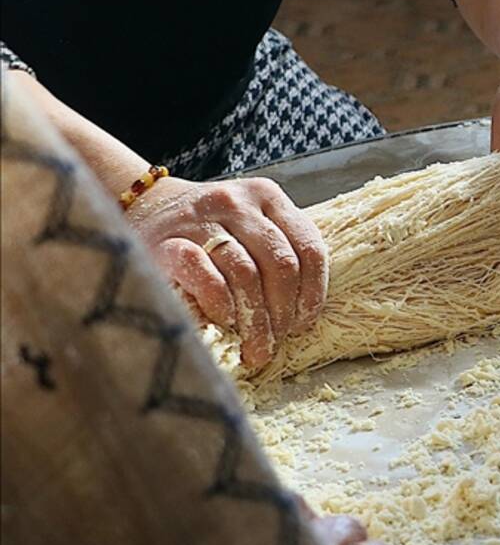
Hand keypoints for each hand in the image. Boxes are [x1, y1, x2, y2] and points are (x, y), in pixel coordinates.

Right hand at [128, 176, 328, 369]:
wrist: (142, 210)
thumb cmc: (207, 232)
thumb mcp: (250, 229)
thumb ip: (277, 255)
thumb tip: (301, 318)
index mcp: (267, 197)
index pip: (309, 248)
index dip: (312, 294)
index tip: (302, 323)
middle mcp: (237, 202)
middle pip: (281, 265)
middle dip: (283, 314)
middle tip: (274, 344)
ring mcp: (201, 219)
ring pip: (247, 274)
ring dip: (256, 320)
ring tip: (254, 348)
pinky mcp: (168, 243)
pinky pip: (208, 278)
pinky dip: (222, 305)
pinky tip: (224, 321)